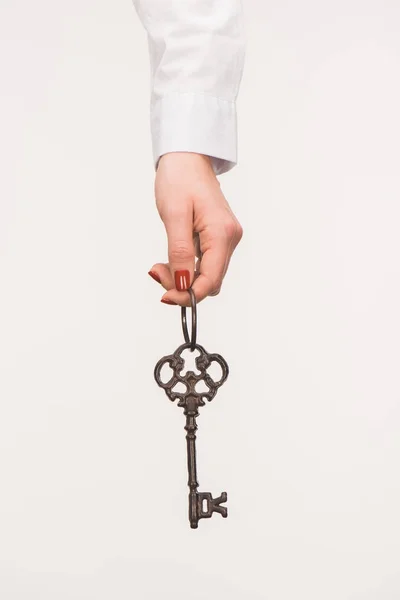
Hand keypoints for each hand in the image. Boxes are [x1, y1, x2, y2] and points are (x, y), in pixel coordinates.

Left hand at [148, 152, 242, 306]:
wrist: (187, 158)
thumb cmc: (180, 179)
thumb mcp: (174, 216)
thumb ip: (180, 252)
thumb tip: (183, 284)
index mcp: (222, 233)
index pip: (210, 280)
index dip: (188, 294)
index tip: (165, 295)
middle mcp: (230, 238)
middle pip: (210, 281)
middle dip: (183, 286)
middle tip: (156, 272)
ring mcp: (226, 238)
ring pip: (207, 275)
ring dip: (183, 277)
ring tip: (160, 264)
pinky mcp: (219, 238)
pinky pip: (205, 264)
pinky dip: (187, 267)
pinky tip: (172, 258)